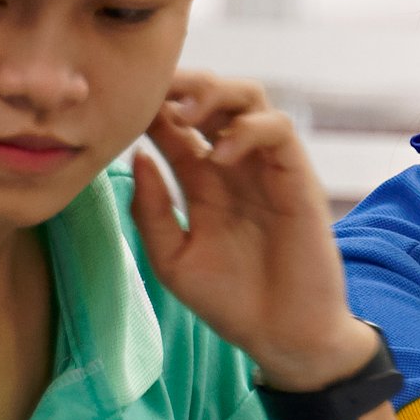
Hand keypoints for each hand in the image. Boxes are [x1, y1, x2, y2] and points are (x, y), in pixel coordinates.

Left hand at [130, 71, 370, 387]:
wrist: (282, 336)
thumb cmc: (230, 301)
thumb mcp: (172, 260)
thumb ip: (151, 211)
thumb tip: (137, 156)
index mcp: (200, 179)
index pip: (174, 122)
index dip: (151, 105)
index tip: (122, 102)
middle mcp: (233, 163)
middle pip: (211, 96)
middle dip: (183, 83)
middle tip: (153, 91)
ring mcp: (266, 167)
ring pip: (249, 98)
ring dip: (216, 93)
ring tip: (185, 113)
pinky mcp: (297, 177)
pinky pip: (279, 130)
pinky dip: (249, 130)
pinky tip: (220, 155)